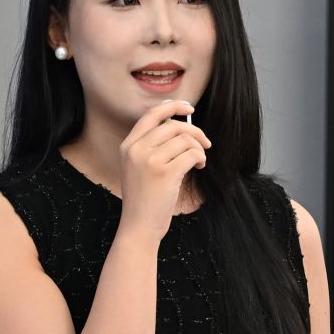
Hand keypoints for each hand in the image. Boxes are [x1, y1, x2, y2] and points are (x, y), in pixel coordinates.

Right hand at [117, 100, 210, 240]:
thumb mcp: (137, 168)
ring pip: (185, 139)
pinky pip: (191, 154)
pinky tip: (198, 166)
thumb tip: (180, 126)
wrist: (138, 227)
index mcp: (128, 145)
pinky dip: (200, 158)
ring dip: (198, 148)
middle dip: (195, 131)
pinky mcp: (165, 173)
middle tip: (205, 143)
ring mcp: (149, 161)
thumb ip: (150, 147)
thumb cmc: (143, 199)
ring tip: (199, 161)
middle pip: (173, 125)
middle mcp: (136, 150)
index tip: (189, 108)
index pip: (151, 114)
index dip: (172, 106)